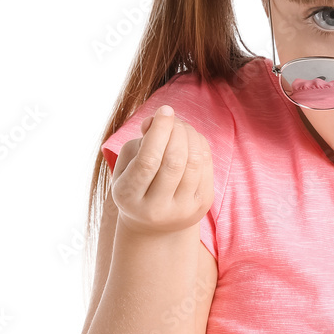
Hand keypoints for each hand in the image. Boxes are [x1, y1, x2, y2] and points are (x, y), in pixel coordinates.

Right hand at [111, 105, 214, 235]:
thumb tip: (159, 119)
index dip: (159, 131)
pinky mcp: (202, 206)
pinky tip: (191, 140)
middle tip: (172, 118)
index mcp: (129, 196)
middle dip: (177, 131)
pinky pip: (206, 167)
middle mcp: (156, 208)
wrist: (154, 224)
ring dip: (191, 135)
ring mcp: (183, 210)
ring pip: (194, 163)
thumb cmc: (136, 183)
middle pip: (174, 161)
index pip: (148, 161)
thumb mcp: (127, 164)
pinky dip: (201, 146)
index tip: (164, 109)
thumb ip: (140, 141)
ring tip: (181, 127)